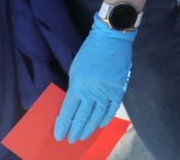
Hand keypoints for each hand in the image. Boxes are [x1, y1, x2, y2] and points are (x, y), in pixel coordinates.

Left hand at [54, 15, 135, 142]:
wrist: (112, 39)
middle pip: (82, 116)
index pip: (68, 111)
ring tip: (83, 136)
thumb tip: (74, 106)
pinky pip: (112, 108)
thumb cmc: (90, 52)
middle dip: (76, 130)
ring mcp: (107, 91)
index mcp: (78, 84)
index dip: (63, 125)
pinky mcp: (119, 88)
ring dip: (90, 127)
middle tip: (72, 140)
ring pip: (97, 115)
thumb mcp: (75, 70)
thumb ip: (75, 88)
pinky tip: (100, 124)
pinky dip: (106, 117)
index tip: (59, 135)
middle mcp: (92, 90)